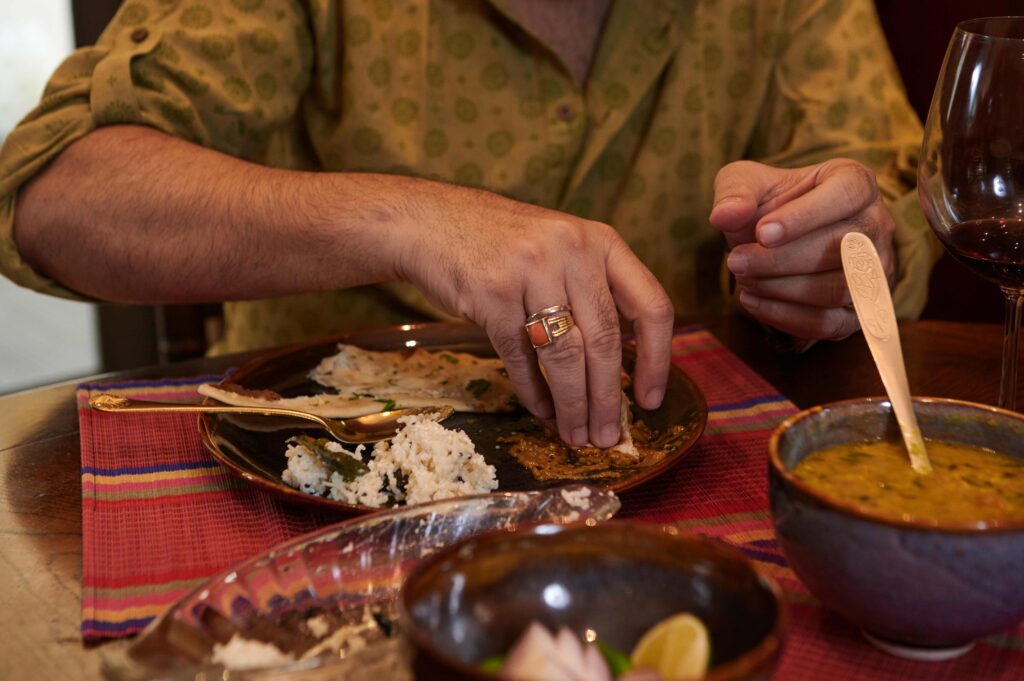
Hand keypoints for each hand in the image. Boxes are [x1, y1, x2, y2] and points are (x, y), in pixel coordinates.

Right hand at [396, 184, 673, 447]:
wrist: (428, 221)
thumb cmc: (500, 243)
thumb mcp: (560, 247)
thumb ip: (591, 291)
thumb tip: (617, 372)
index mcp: (601, 241)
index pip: (650, 305)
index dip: (658, 360)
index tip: (650, 400)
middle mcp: (572, 251)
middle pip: (604, 340)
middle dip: (607, 398)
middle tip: (606, 436)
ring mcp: (530, 270)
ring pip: (563, 355)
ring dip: (572, 404)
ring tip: (576, 436)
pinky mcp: (490, 294)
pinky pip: (520, 357)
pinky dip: (532, 391)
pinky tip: (541, 412)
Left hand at [709, 159, 896, 340]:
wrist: (773, 238)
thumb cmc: (766, 204)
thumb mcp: (745, 183)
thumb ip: (735, 193)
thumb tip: (725, 215)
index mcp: (856, 182)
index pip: (848, 194)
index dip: (805, 216)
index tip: (762, 233)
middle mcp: (877, 224)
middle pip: (843, 247)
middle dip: (781, 260)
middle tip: (736, 262)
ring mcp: (876, 270)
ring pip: (839, 288)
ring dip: (783, 289)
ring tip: (745, 280)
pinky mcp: (862, 309)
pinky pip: (831, 322)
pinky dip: (786, 316)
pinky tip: (753, 302)